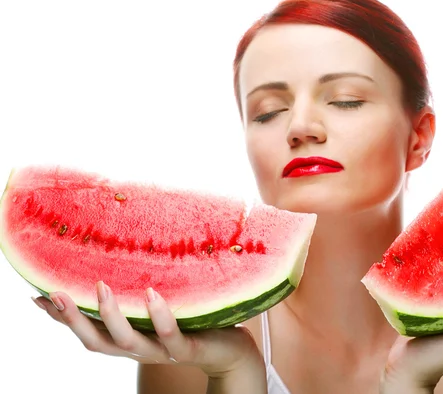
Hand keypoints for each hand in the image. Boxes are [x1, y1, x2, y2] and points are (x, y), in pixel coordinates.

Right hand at [32, 281, 263, 378]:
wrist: (228, 350)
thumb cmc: (188, 324)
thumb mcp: (156, 311)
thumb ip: (136, 298)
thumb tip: (113, 270)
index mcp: (128, 339)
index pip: (86, 331)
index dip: (59, 319)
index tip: (36, 296)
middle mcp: (138, 348)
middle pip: (96, 341)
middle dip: (72, 319)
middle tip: (55, 293)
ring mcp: (160, 350)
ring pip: (127, 341)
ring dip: (110, 315)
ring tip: (100, 287)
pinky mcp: (186, 348)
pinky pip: (169, 335)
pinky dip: (159, 315)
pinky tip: (150, 293)